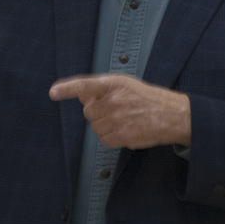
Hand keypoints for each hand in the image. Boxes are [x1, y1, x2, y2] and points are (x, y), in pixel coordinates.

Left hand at [49, 74, 191, 148]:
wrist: (171, 115)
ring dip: (105, 125)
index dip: (67, 89)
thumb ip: (102, 89)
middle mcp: (113, 101)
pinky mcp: (121, 136)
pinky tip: (125, 130)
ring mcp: (116, 119)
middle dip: (98, 112)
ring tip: (124, 119)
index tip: (53, 93)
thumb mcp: (125, 84)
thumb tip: (81, 96)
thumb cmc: (147, 98)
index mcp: (113, 84)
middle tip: (117, 109)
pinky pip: (103, 139)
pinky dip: (111, 137)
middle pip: (88, 111)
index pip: (84, 85)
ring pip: (95, 127)